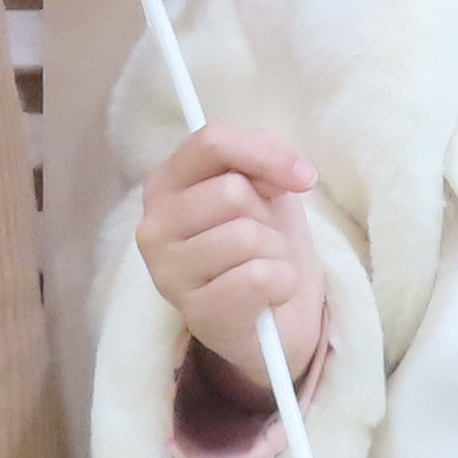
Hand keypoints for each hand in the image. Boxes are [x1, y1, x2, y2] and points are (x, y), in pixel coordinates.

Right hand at [138, 122, 322, 376]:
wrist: (273, 315)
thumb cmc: (261, 242)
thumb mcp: (264, 188)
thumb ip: (262, 161)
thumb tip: (286, 174)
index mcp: (165, 184)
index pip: (211, 141)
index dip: (265, 153)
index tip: (304, 178)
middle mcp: (154, 226)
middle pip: (232, 192)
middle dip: (267, 215)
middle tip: (263, 238)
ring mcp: (168, 273)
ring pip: (247, 236)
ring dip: (276, 252)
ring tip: (263, 266)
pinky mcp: (195, 313)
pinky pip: (259, 278)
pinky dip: (281, 283)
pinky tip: (267, 295)